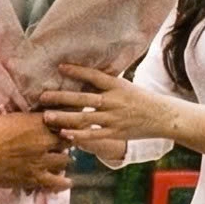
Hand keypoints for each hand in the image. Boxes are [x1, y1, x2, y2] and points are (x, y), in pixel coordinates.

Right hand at [0, 109, 73, 191]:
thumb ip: (6, 110)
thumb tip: (4, 106)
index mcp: (35, 122)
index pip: (62, 121)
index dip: (61, 125)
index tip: (58, 128)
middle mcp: (43, 140)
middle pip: (67, 141)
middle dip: (64, 143)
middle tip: (60, 146)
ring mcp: (40, 160)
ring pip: (64, 160)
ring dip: (62, 161)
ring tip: (60, 162)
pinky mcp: (34, 178)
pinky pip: (57, 182)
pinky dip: (63, 182)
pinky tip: (67, 182)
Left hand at [43, 64, 184, 148]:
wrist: (161, 116)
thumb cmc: (139, 98)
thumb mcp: (124, 85)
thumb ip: (104, 82)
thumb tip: (83, 74)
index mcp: (116, 86)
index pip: (94, 76)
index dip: (77, 71)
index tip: (60, 67)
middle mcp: (114, 101)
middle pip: (84, 99)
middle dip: (61, 98)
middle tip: (42, 96)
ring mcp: (114, 119)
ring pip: (85, 118)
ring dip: (64, 118)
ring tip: (47, 117)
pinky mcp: (116, 133)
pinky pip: (94, 135)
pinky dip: (79, 136)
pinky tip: (65, 135)